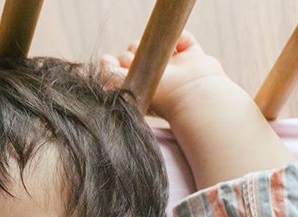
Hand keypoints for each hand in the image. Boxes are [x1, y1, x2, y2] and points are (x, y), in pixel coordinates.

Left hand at [101, 31, 232, 121]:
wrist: (191, 95)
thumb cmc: (157, 97)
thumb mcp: (123, 87)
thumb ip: (108, 73)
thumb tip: (104, 59)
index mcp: (140, 88)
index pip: (122, 67)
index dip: (118, 62)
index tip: (118, 63)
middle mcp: (156, 78)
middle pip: (135, 52)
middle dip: (132, 52)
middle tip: (135, 61)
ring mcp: (175, 67)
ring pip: (155, 43)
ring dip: (151, 43)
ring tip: (154, 55)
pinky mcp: (192, 56)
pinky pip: (183, 38)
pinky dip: (180, 38)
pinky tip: (176, 48)